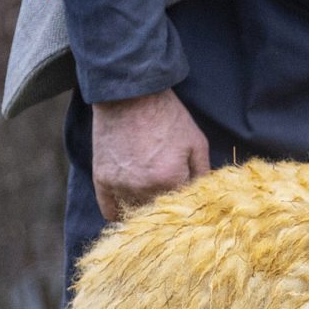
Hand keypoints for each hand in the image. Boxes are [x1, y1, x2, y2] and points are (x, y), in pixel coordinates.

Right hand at [92, 88, 209, 224]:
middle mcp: (144, 187)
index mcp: (171, 180)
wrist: (129, 96)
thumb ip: (203, 173)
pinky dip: (119, 211)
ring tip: (150, 201)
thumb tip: (206, 196)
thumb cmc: (167, 116)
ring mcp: (120, 184)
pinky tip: (127, 209)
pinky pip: (109, 209)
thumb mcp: (196, 142)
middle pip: (158, 213)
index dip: (187, 204)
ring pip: (135, 212)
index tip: (188, 201)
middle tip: (168, 202)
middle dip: (166, 209)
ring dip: (143, 210)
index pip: (183, 208)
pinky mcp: (102, 179)